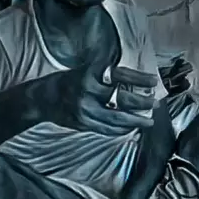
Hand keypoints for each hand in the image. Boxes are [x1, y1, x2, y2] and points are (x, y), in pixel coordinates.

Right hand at [42, 67, 158, 135]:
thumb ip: (106, 73)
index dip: (139, 78)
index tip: (154, 81)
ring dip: (135, 120)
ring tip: (149, 121)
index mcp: (90, 73)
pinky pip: (107, 129)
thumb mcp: (84, 69)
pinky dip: (121, 129)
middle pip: (121, 98)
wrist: (43, 98)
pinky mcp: (83, 123)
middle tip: (155, 103)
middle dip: (142, 102)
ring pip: (116, 118)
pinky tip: (131, 127)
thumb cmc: (67, 81)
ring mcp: (85, 110)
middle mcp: (87, 91)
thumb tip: (135, 80)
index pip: (120, 75)